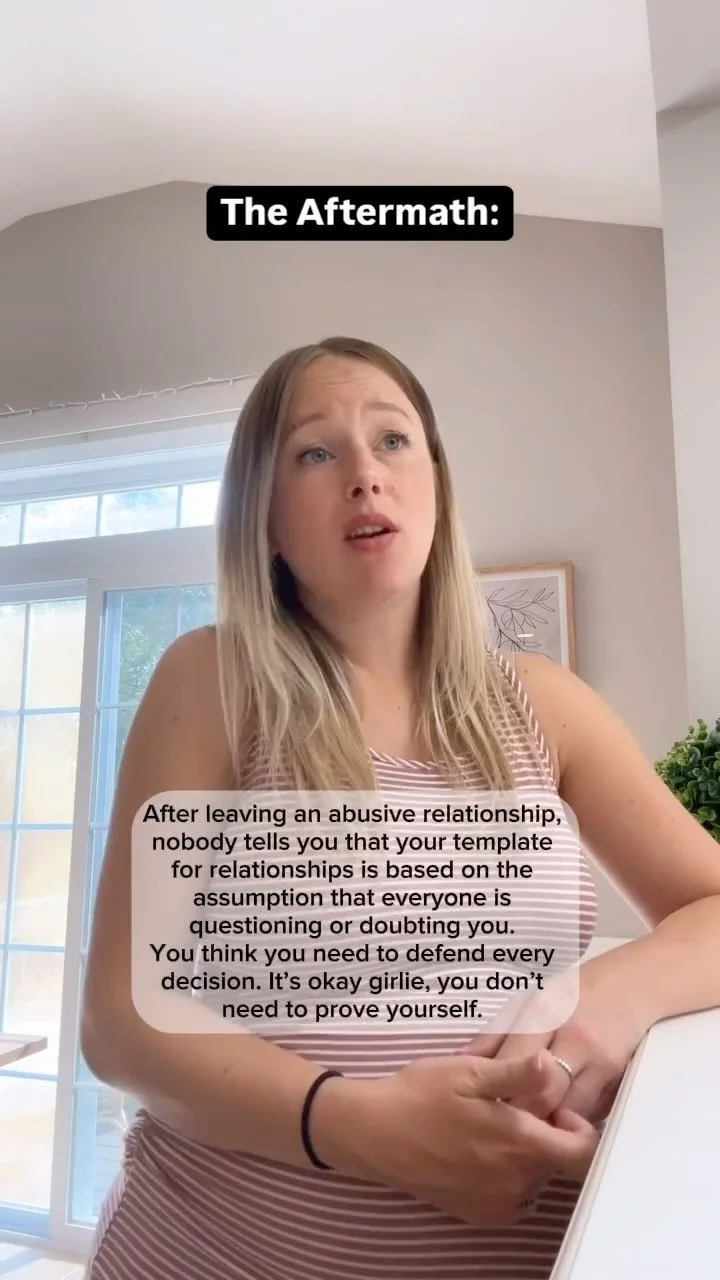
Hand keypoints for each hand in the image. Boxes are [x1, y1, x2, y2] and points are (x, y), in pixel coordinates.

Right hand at [312, 1050, 599, 1226]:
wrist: (374, 1133)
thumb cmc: (421, 1095)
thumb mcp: (468, 1071)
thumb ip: (516, 1073)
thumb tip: (551, 1064)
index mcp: (520, 1144)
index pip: (584, 1152)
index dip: (579, 1126)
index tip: (553, 1106)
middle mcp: (516, 1183)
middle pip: (559, 1164)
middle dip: (548, 1136)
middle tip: (514, 1108)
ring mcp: (497, 1203)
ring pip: (536, 1180)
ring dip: (527, 1156)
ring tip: (492, 1127)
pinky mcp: (478, 1215)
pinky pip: (513, 1198)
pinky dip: (508, 1176)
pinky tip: (480, 1150)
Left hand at [465, 954, 650, 1124]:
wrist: (636, 984)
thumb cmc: (576, 992)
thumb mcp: (532, 1000)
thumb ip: (498, 1034)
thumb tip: (463, 1064)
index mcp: (542, 1014)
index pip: (513, 1064)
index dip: (494, 1094)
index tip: (475, 1112)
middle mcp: (572, 1037)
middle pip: (540, 1095)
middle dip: (518, 1120)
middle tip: (497, 1137)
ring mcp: (598, 1060)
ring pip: (567, 1112)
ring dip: (545, 1129)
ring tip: (523, 1141)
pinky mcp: (617, 1078)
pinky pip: (590, 1113)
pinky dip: (571, 1124)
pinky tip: (556, 1129)